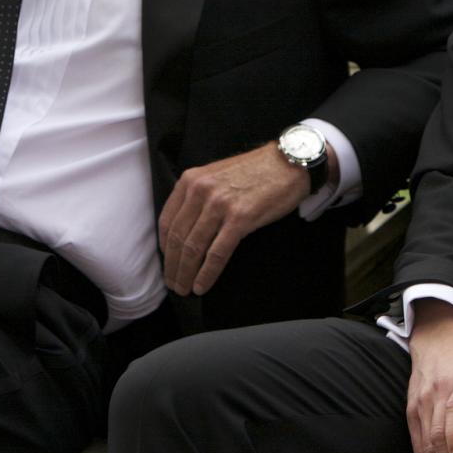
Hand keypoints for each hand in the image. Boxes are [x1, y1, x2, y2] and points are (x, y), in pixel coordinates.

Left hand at [158, 141, 330, 294]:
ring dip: (186, 274)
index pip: (167, 221)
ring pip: (193, 248)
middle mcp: (200, 191)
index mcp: (190, 180)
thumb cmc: (254, 172)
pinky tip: (202, 285)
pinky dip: (207, 273)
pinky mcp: (240, 218)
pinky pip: (217, 253)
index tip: (167, 263)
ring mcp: (219, 204)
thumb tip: (184, 230)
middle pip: (178, 238)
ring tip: (185, 289)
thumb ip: (197, 196)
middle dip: (173, 266)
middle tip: (174, 284)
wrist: (288, 163)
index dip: (164, 248)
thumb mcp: (215, 176)